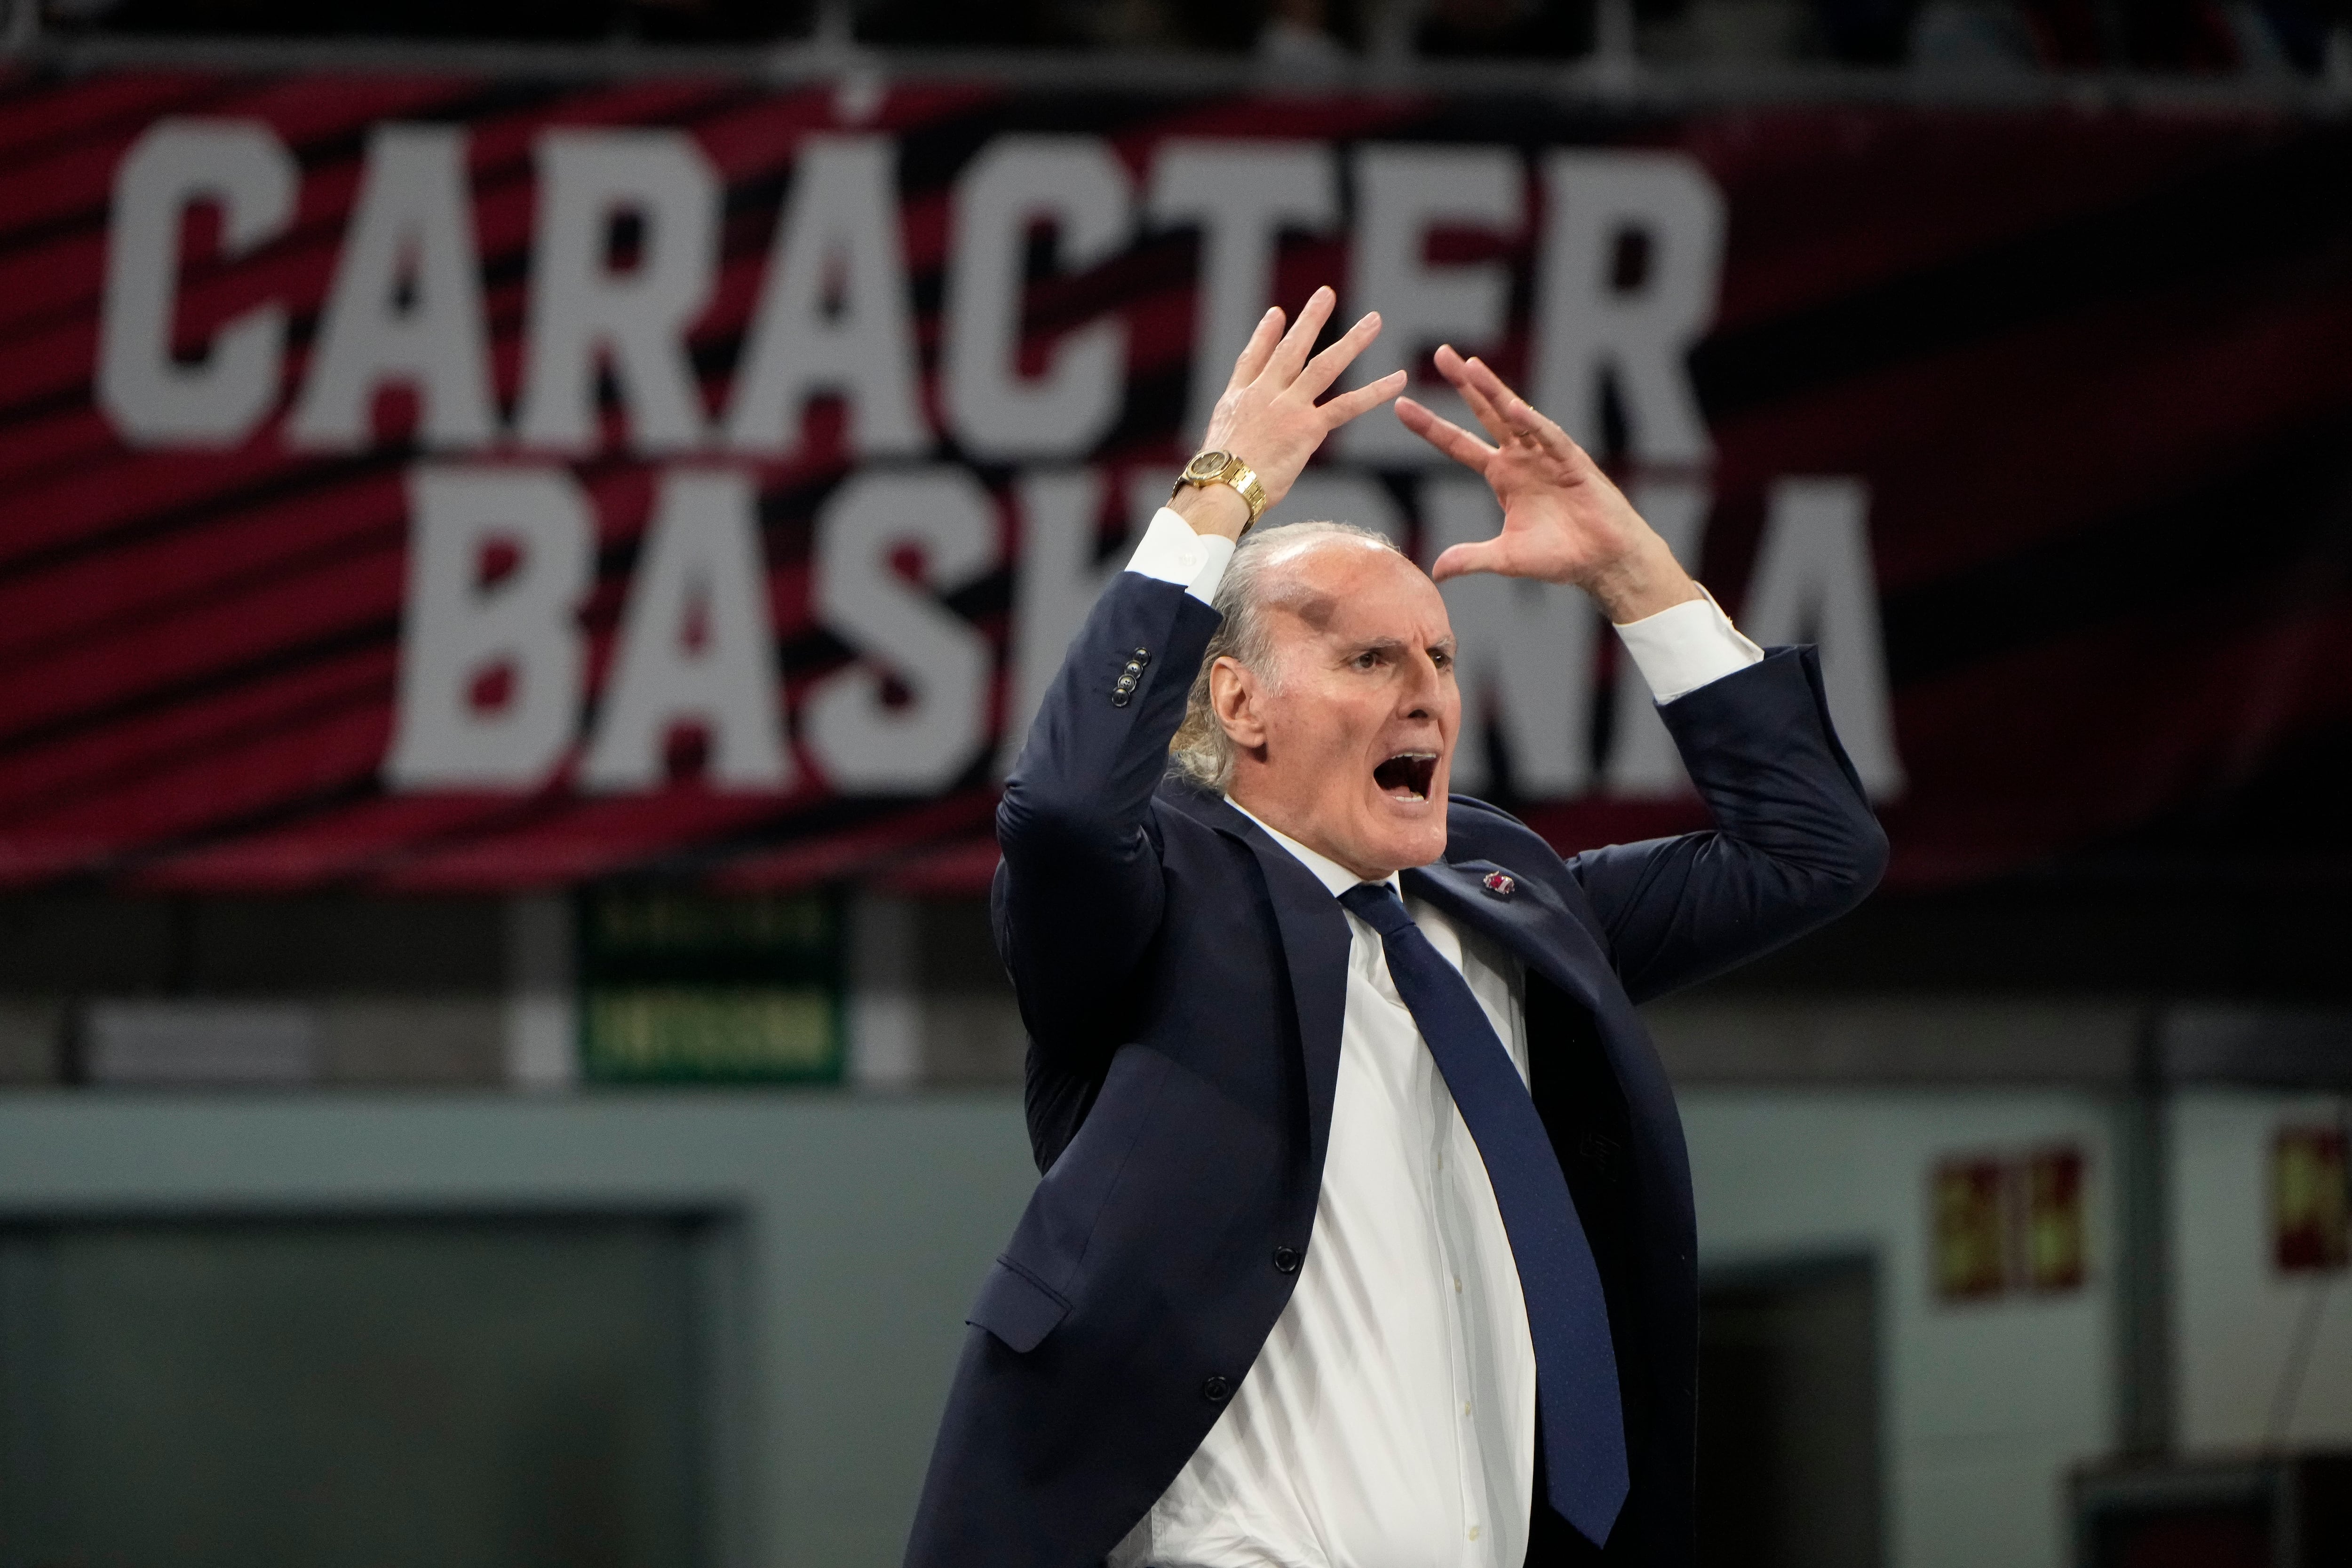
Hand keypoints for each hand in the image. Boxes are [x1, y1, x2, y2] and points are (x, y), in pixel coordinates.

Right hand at [1169, 286, 1407, 540]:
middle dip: (1310, 320)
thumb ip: (1235, 432)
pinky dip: (1375, 391)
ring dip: (1352, 341)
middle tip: (1326, 295)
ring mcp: (1287, 407)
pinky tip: (1398, 379)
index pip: (1252, 359)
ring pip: (1324, 366)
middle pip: (1289, 350)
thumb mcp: (1217, 444)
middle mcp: (1263, 394)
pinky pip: (1347, 405)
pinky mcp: (1307, 427)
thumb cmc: (1216, 480)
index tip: (1277, 314)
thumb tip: (1240, 441)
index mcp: (1238, 399)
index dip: (1264, 335)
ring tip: (1374, 321)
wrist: (1221, 487)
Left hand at [1395, 345, 1699, 623]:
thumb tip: (1434, 573)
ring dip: (1495, 391)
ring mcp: (1547, 456)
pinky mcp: (1573, 462)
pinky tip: (1513, 408)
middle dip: (1464, 384)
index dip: (1431, 426)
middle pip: (1485, 413)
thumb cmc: (1560, 556)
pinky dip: (1533, 424)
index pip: (1458, 444)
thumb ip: (1471, 559)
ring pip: (1516, 415)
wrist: (1604, 561)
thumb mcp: (1505, 558)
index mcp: (1503, 475)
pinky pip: (1550, 438)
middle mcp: (1522, 457)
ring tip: (1470, 366)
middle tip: (1440, 353)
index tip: (1400, 405)